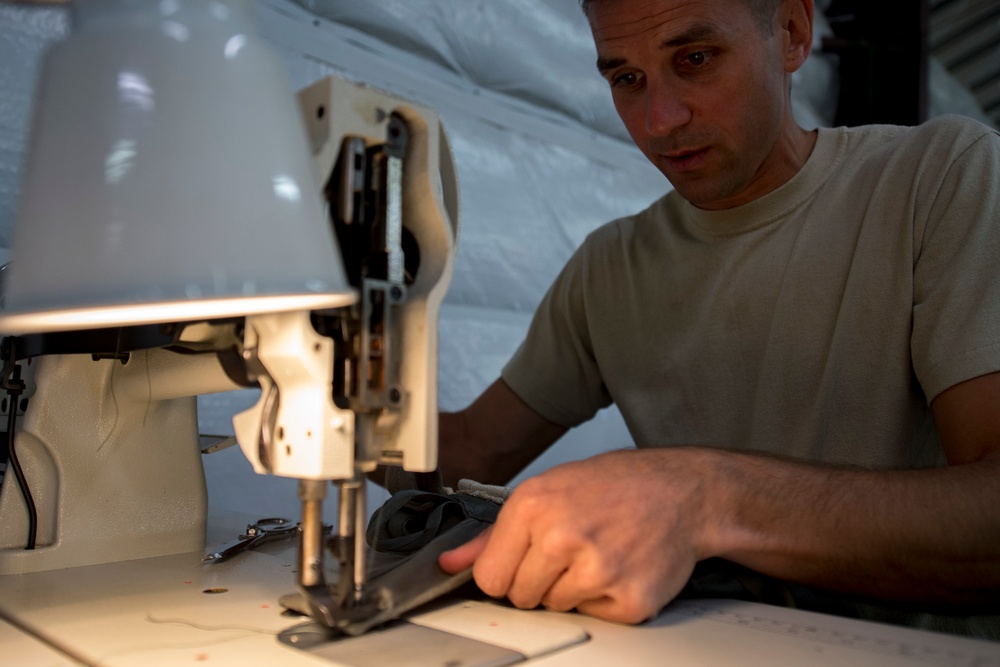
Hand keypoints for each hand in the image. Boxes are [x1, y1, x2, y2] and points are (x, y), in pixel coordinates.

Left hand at [439, 448, 713, 623]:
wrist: (682, 491)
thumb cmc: (616, 485)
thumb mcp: (548, 490)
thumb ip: (495, 533)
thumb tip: (451, 562)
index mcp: (533, 506)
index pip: (488, 577)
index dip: (505, 573)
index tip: (522, 561)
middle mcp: (560, 536)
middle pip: (519, 597)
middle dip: (538, 580)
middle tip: (570, 550)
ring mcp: (596, 570)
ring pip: (554, 608)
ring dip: (571, 589)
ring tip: (596, 553)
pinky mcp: (628, 600)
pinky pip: (593, 617)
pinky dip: (604, 600)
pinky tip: (618, 566)